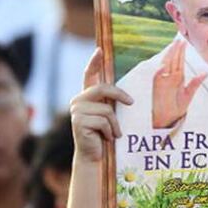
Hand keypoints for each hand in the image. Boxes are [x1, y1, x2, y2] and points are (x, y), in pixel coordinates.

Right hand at [70, 49, 133, 163]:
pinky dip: (110, 131)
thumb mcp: (109, 116)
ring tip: (113, 134)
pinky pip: (103, 121)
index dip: (94, 62)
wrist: (94, 157)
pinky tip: (106, 138)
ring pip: (106, 110)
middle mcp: (78, 101)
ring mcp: (76, 111)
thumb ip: (111, 103)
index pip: (89, 75)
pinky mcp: (78, 122)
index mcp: (86, 97)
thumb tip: (130, 95)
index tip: (100, 50)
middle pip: (102, 89)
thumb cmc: (105, 136)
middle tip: (131, 103)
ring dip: (115, 124)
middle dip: (119, 95)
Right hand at [151, 39, 205, 128]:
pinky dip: (159, 72)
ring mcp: (163, 81)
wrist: (169, 118)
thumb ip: (195, 83)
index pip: (179, 61)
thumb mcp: (189, 94)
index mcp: (178, 77)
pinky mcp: (157, 87)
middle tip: (179, 39)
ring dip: (168, 56)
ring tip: (172, 47)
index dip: (181, 52)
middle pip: (173, 60)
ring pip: (165, 65)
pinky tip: (163, 66)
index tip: (184, 42)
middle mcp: (170, 77)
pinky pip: (157, 78)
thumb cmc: (177, 107)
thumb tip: (205, 73)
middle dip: (175, 50)